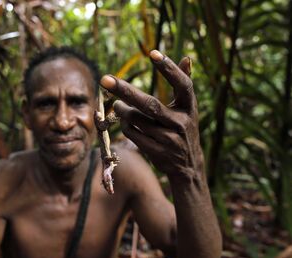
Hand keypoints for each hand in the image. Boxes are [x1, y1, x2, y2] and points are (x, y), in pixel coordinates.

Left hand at [101, 50, 203, 179]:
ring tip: (117, 104)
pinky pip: (133, 134)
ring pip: (137, 120)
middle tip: (105, 79)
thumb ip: (184, 83)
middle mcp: (181, 122)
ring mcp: (170, 139)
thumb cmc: (183, 128)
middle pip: (149, 104)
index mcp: (189, 107)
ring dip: (122, 110)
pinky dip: (125, 125)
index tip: (152, 53)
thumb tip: (187, 57)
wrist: (188, 166)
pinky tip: (123, 121)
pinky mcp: (158, 152)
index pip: (182, 84)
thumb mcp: (187, 108)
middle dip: (125, 91)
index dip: (169, 69)